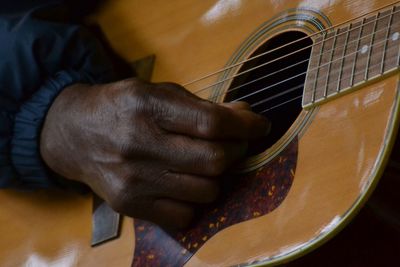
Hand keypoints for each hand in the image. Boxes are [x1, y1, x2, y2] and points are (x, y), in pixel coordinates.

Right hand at [40, 78, 268, 227]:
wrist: (73, 133)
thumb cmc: (122, 108)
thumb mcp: (157, 92)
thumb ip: (201, 106)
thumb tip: (246, 116)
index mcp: (147, 107)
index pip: (211, 123)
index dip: (245, 126)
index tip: (260, 125)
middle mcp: (138, 144)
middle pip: (214, 160)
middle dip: (236, 151)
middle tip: (235, 144)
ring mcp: (134, 179)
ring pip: (206, 191)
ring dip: (218, 177)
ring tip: (207, 163)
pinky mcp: (130, 205)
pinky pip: (185, 215)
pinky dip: (195, 201)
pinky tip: (186, 184)